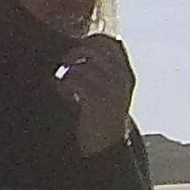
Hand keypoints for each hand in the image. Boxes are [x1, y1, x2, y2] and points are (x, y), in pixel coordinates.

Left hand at [56, 33, 135, 154]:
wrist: (105, 148)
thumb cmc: (101, 116)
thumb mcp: (109, 91)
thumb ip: (100, 70)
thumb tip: (78, 49)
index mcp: (126, 75)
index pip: (110, 43)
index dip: (90, 41)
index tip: (76, 50)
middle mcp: (121, 80)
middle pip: (95, 49)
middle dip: (75, 53)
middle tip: (64, 63)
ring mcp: (110, 90)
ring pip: (82, 66)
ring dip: (68, 73)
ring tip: (64, 85)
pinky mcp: (96, 102)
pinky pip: (75, 81)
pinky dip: (64, 85)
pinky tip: (64, 93)